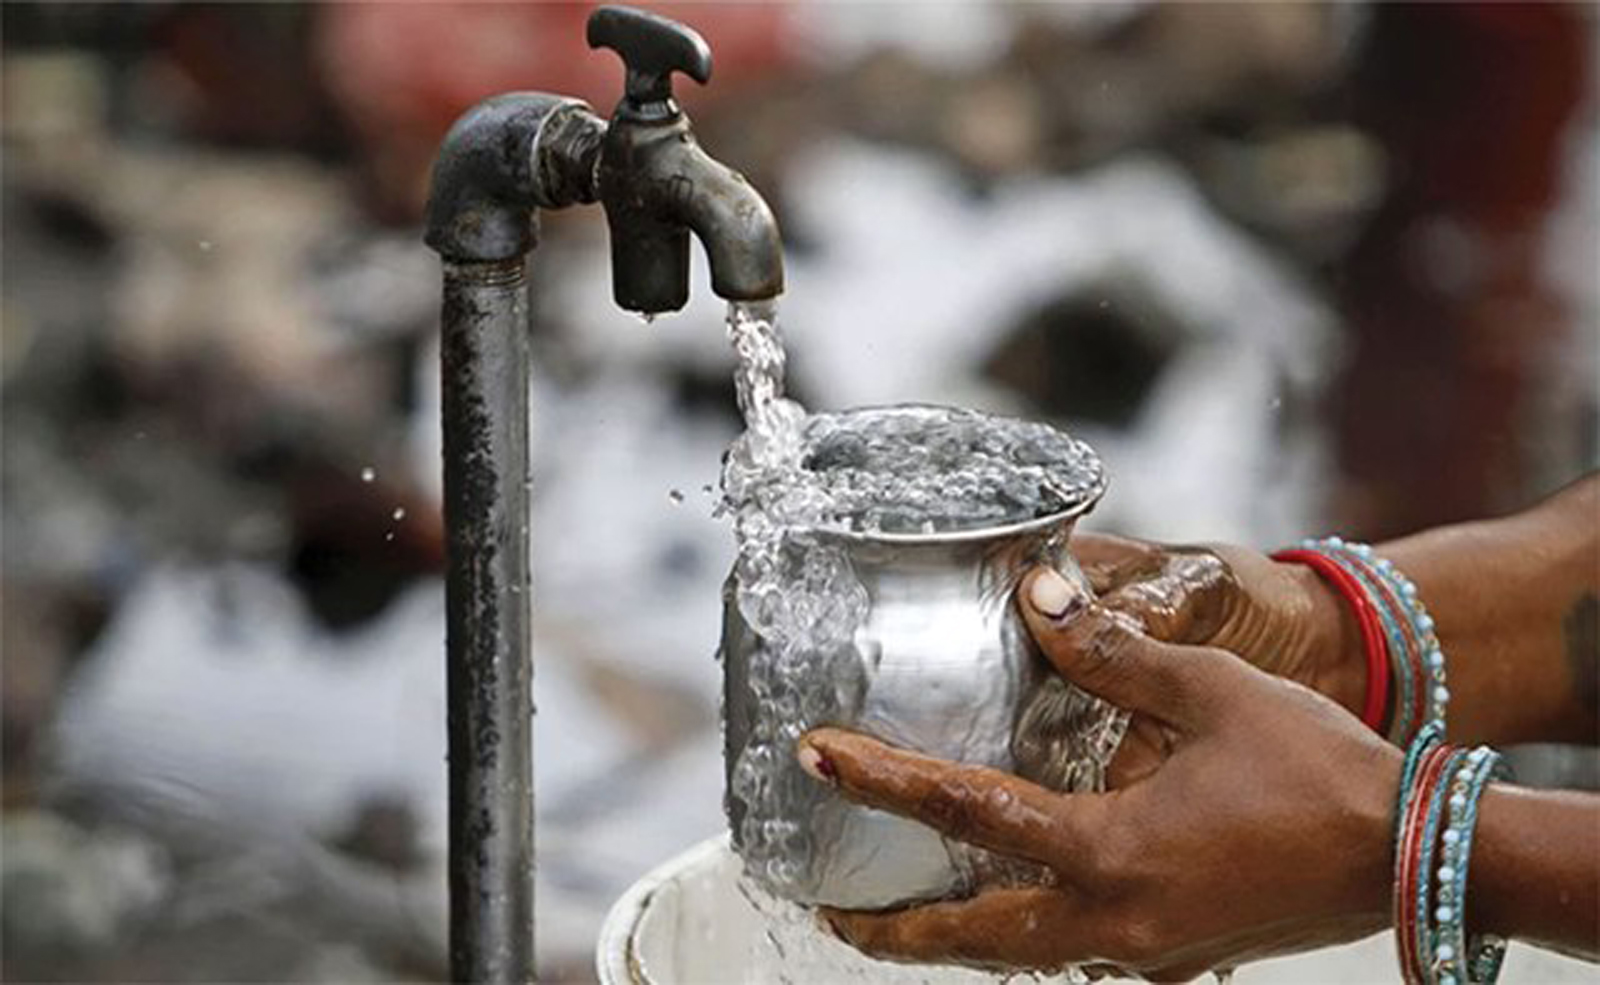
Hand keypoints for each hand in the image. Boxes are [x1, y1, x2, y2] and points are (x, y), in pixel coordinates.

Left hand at [799, 567, 1401, 979]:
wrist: (1412, 854)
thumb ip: (1113, 651)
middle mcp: (1114, 921)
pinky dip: (1023, 935)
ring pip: (1020, 955)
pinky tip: (1014, 903)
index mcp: (1111, 851)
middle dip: (895, 927)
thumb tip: (1037, 594)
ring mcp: (1145, 951)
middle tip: (829, 903)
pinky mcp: (1176, 956)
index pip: (966, 811)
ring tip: (896, 914)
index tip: (814, 757)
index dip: (880, 780)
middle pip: (972, 934)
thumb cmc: (1319, 770)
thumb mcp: (1212, 692)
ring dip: (953, 936)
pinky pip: (1074, 953)